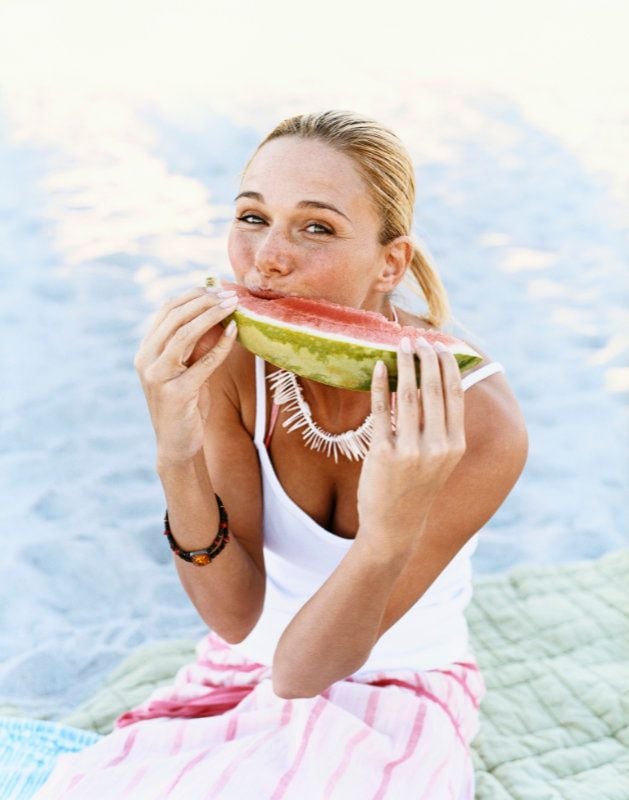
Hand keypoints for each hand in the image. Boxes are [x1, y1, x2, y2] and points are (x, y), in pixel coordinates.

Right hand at [134, 287, 238, 466]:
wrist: (177, 445)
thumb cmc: (185, 405)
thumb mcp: (188, 369)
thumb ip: (196, 344)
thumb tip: (217, 311)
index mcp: (146, 351)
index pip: (166, 311)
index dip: (191, 295)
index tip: (216, 287)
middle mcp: (146, 360)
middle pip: (174, 317)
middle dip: (204, 300)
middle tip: (229, 294)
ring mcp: (158, 377)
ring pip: (184, 334)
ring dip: (211, 315)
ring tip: (233, 305)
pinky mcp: (177, 393)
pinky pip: (203, 362)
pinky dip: (221, 345)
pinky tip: (235, 332)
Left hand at [356, 336, 466, 556]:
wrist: (395, 527)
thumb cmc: (416, 489)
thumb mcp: (439, 461)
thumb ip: (440, 428)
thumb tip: (433, 385)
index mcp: (455, 445)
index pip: (455, 395)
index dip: (447, 365)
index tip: (440, 345)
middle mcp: (438, 447)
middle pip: (433, 390)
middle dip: (426, 358)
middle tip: (417, 338)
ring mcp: (411, 451)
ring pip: (408, 396)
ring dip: (404, 365)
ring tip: (400, 345)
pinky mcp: (384, 455)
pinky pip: (381, 411)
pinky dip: (379, 386)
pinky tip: (376, 368)